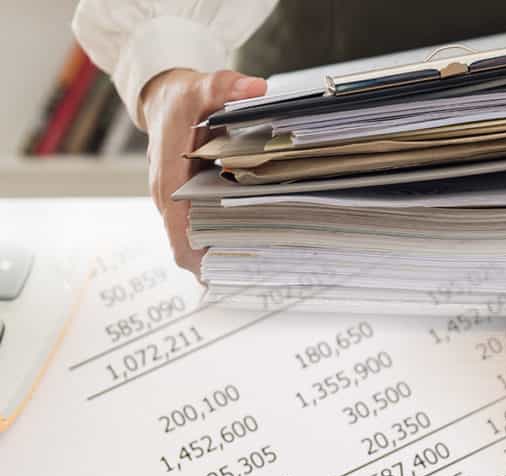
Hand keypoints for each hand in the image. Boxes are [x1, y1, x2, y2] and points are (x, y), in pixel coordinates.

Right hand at [140, 69, 266, 275]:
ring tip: (259, 266)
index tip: (221, 277)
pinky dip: (222, 234)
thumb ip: (226, 85)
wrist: (163, 95)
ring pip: (196, 236)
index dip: (196, 258)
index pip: (177, 233)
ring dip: (221, 251)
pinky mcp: (187, 195)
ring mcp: (177, 198)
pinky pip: (202, 223)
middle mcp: (169, 195)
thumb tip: (256, 87)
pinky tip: (252, 240)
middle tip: (256, 275)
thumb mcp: (201, 86)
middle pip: (188, 244)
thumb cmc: (180, 97)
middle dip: (217, 261)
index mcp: (168, 180)